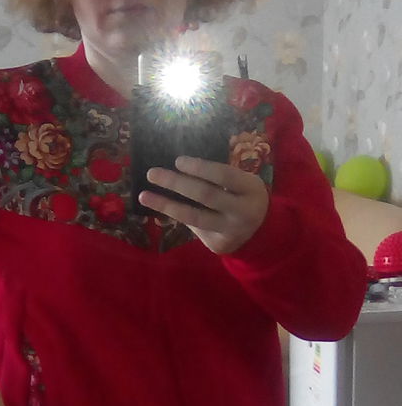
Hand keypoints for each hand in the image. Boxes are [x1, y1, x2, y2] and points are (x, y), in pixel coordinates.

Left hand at [139, 156, 268, 254]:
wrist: (262, 234)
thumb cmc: (246, 198)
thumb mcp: (244, 184)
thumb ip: (220, 178)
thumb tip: (179, 167)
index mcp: (250, 189)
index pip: (223, 175)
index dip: (199, 167)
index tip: (177, 161)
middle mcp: (242, 211)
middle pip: (205, 195)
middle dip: (176, 183)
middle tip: (152, 173)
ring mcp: (230, 231)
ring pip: (193, 217)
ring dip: (166, 205)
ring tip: (144, 195)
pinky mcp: (218, 245)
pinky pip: (193, 227)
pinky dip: (177, 215)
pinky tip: (163, 207)